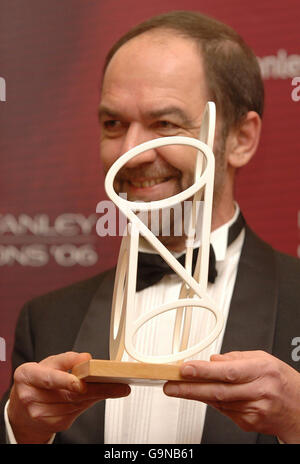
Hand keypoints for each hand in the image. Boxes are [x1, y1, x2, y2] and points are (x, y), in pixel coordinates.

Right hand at [8, 351, 129, 443]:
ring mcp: (39, 413)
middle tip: (117, 385)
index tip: (83, 383)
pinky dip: (89, 404)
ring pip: (74, 405)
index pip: (49, 378)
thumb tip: (85, 358)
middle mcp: (29, 396)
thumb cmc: (38, 380)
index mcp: (27, 375)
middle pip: (68, 394)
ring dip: (96, 396)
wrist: (23, 406)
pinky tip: (97, 396)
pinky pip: (74, 413)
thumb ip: (66, 359)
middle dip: (96, 389)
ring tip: (113, 388)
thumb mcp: (48, 363)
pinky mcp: (51, 424)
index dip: (66, 381)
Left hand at [164, 350, 299, 442]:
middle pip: (218, 391)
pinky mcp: (248, 423)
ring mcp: (253, 410)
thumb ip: (236, 357)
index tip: (185, 369)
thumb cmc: (282, 381)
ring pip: (218, 402)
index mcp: (262, 371)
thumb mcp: (263, 359)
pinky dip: (213, 402)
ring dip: (196, 395)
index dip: (204, 371)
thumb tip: (212, 360)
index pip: (228, 371)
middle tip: (170, 384)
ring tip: (179, 387)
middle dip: (189, 388)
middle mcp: (258, 391)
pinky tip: (206, 396)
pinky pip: (224, 411)